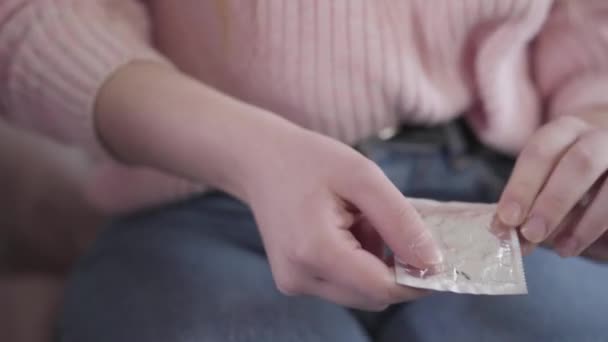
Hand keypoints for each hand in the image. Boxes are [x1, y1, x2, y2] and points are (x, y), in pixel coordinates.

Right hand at [245, 129, 442, 310]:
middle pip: (373, 295)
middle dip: (395, 267)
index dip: (418, 278)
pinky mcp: (295, 281)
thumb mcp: (362, 177)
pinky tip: (348, 230)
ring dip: (376, 264)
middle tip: (389, 223)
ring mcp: (294, 283)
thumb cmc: (308, 160)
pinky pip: (343, 284)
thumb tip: (433, 262)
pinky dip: (358, 263)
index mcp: (315, 251)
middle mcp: (300, 278)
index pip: (382, 288)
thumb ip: (400, 221)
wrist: (258, 161)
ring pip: (360, 292)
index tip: (438, 254)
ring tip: (361, 221)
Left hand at [496, 113, 607, 258]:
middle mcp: (598, 137)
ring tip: (561, 249)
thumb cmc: (567, 172)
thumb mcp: (544, 179)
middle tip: (532, 234)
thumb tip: (504, 231)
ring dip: (584, 222)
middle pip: (578, 163)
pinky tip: (578, 244)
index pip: (540, 152)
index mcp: (564, 130)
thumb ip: (525, 204)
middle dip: (553, 202)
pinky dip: (598, 226)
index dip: (522, 186)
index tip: (508, 218)